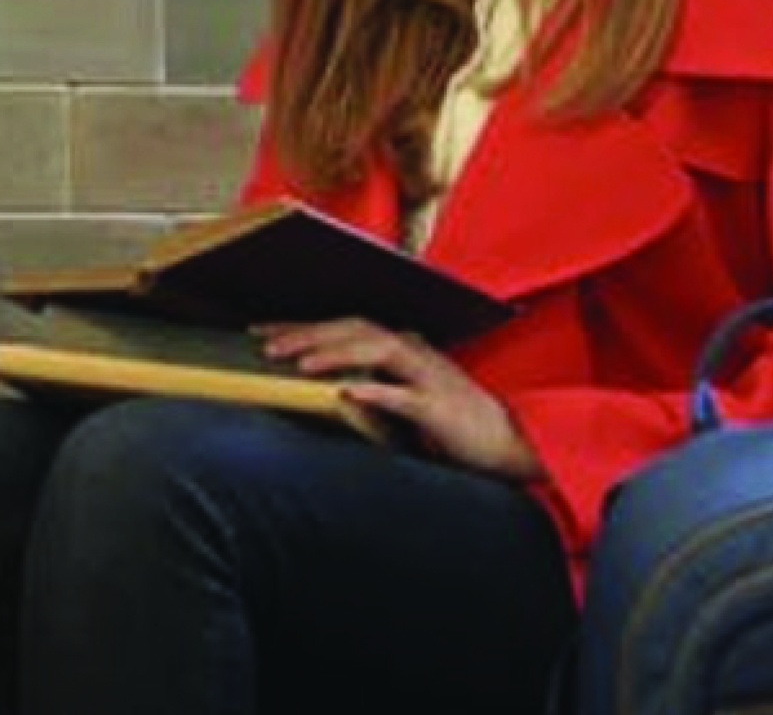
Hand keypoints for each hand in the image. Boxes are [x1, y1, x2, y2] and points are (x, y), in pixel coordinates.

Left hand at [258, 318, 545, 480]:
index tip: (263, 333)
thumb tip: (330, 386)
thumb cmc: (456, 425)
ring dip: (334, 353)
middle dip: (309, 333)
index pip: (347, 327)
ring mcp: (428, 378)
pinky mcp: (438, 408)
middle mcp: (415, 353)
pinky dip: (372, 391)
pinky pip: (401, 395)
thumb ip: (376, 385)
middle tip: (266, 344)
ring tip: (297, 363)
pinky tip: (344, 393)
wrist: (509, 445)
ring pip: (375, 351)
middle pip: (356, 329)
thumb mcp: (409, 399)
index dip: (304, 327)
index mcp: (405, 349)